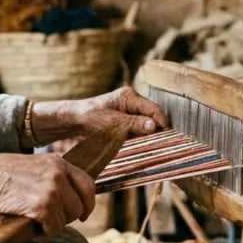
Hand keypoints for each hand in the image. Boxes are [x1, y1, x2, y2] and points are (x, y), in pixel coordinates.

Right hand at [0, 153, 96, 237]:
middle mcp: (59, 174)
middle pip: (80, 205)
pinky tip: (34, 233)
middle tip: (52, 222)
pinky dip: (45, 235)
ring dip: (54, 227)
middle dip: (68, 218)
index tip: (83, 213)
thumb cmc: (2, 175)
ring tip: (38, 226)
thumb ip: (53, 178)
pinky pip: (54, 228)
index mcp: (59, 162)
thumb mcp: (34, 167)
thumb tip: (68, 199)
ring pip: (67, 219)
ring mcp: (52, 190)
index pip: (88, 184)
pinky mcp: (42, 206)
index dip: (88, 202)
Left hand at [31, 86, 169, 147]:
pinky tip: (139, 144)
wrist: (73, 120)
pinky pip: (137, 128)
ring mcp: (128, 110)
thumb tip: (154, 126)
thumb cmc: (90, 118)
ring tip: (151, 146)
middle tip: (161, 144)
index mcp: (129, 96)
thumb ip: (134, 124)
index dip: (162, 123)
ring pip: (145, 123)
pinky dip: (139, 136)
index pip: (153, 109)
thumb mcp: (113, 123)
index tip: (168, 137)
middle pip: (151, 116)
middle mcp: (131, 101)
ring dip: (147, 134)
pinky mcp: (124, 120)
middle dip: (156, 130)